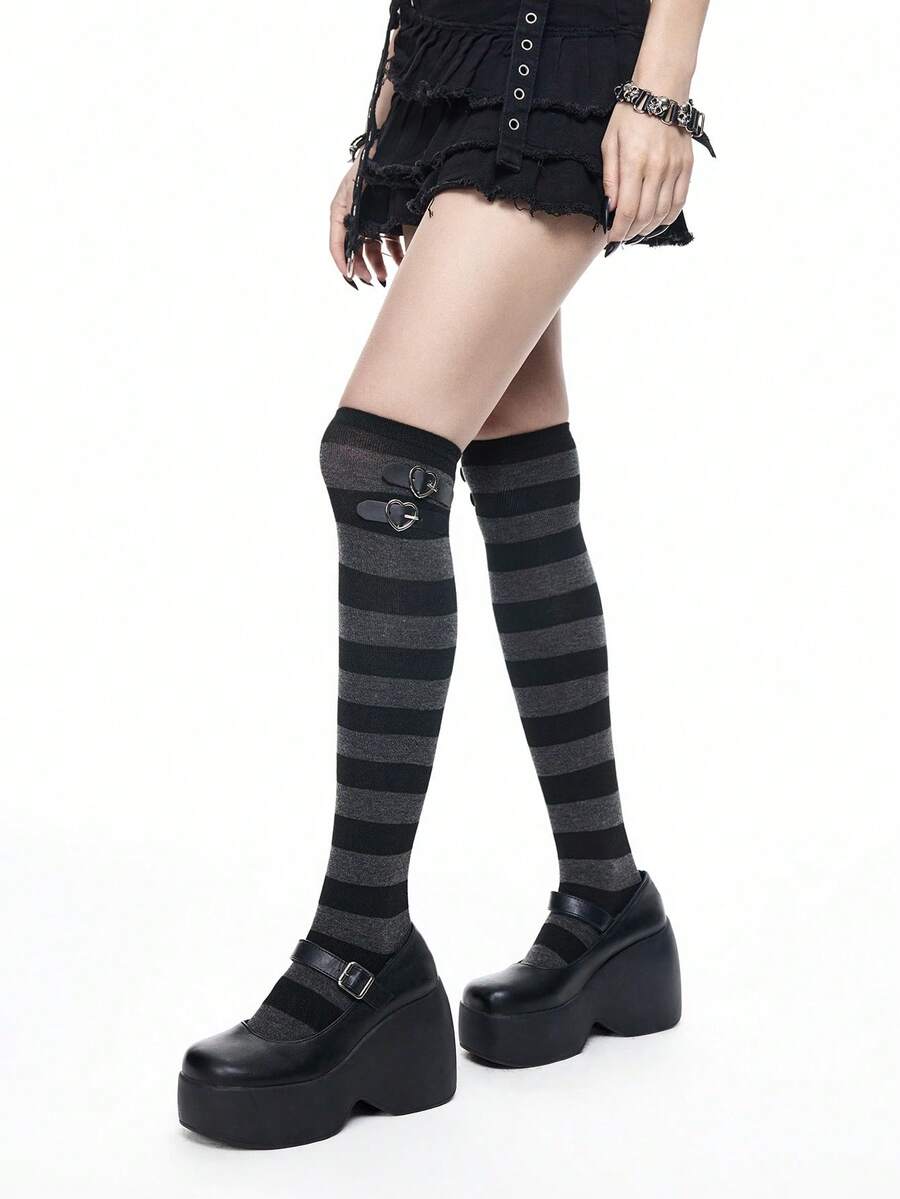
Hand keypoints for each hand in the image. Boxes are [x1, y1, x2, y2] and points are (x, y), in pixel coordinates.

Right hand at [329, 160, 403, 287]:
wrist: (386, 149)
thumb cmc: (367, 165)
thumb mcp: (355, 186)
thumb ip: (349, 209)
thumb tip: (349, 234)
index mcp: (341, 212)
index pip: (337, 242)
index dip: (342, 260)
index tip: (348, 275)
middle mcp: (353, 219)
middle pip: (354, 250)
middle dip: (360, 267)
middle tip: (370, 280)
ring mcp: (369, 221)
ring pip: (371, 250)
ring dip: (376, 265)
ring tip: (384, 276)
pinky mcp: (384, 221)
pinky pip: (387, 243)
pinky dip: (393, 254)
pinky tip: (400, 262)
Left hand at [601, 103, 692, 248]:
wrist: (662, 91)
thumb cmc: (630, 115)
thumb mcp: (610, 142)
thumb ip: (610, 177)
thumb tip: (610, 207)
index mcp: (634, 163)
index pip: (627, 210)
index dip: (618, 230)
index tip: (611, 238)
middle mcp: (657, 168)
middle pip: (645, 216)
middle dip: (631, 232)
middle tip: (622, 237)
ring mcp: (675, 168)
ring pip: (662, 213)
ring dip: (648, 228)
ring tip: (636, 231)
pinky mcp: (687, 166)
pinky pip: (679, 201)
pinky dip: (667, 217)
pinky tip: (656, 222)